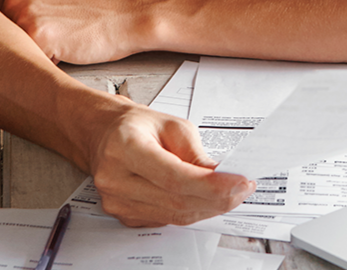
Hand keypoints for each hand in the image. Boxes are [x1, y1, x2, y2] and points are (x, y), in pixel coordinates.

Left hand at [0, 0, 137, 64]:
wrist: (125, 17)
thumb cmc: (93, 12)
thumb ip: (21, 2)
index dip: (3, 32)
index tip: (20, 35)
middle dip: (10, 45)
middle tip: (41, 42)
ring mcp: (25, 13)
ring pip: (9, 50)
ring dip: (26, 55)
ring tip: (56, 45)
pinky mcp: (38, 36)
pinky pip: (26, 62)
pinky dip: (41, 64)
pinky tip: (62, 53)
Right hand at [86, 96, 256, 226]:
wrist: (104, 135)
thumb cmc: (136, 126)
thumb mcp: (172, 126)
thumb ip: (196, 154)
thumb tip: (222, 177)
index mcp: (124, 147)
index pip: (174, 177)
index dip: (211, 186)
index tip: (239, 182)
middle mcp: (115, 178)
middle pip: (177, 201)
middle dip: (217, 198)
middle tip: (242, 188)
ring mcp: (117, 201)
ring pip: (174, 216)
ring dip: (208, 207)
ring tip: (229, 193)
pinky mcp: (124, 215)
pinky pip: (166, 220)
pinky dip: (191, 211)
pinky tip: (204, 199)